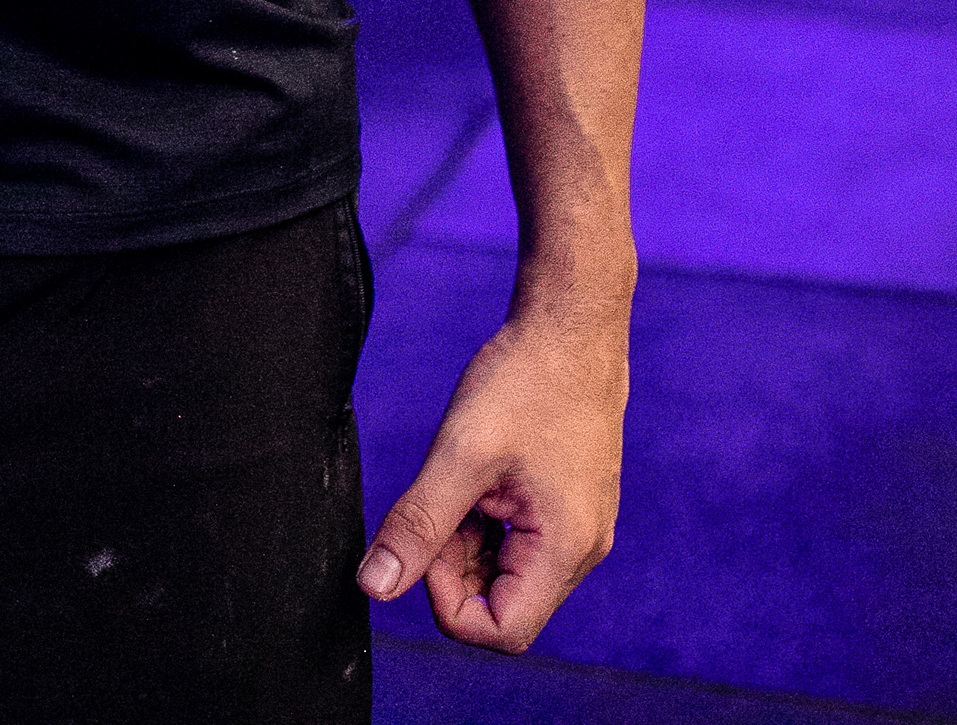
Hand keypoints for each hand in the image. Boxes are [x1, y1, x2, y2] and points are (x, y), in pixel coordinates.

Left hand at [357, 301, 627, 653]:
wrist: (573, 324)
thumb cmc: (525, 379)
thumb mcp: (460, 453)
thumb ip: (418, 525)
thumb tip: (374, 587)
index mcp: (566, 549)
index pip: (502, 632)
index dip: (447, 598)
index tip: (431, 534)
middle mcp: (582, 551)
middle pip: (503, 605)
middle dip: (455, 564)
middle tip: (442, 496)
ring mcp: (579, 529)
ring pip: (507, 572)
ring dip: (468, 540)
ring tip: (462, 476)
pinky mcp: (570, 507)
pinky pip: (521, 542)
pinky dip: (487, 521)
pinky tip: (479, 473)